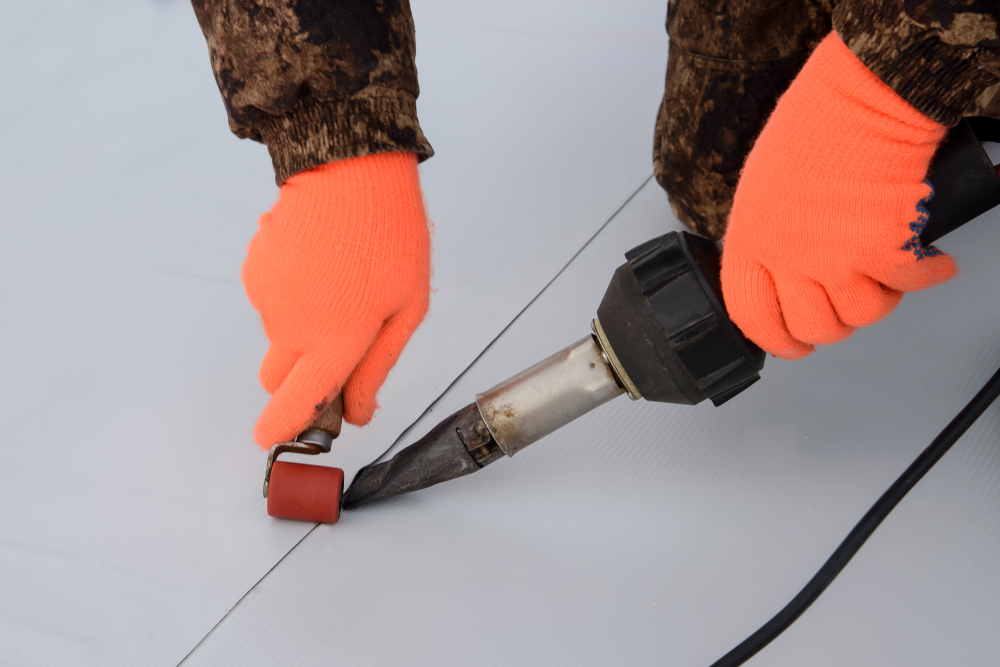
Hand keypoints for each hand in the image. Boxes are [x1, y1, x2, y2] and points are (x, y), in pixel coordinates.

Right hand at [242, 152, 430, 446]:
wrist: (348, 169)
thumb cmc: (390, 237)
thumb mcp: (406, 307)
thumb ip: (377, 367)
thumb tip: (358, 412)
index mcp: (336, 340)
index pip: (298, 402)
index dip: (283, 427)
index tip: (273, 440)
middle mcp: (292, 326)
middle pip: (278, 378)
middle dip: (300, 376)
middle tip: (339, 343)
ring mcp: (267, 299)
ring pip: (278, 337)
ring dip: (302, 327)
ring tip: (340, 283)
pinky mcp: (254, 273)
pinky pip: (271, 302)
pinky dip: (291, 296)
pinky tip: (319, 264)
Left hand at [721, 33, 954, 359]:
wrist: (861, 99)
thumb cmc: (814, 128)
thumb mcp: (762, 189)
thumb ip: (767, 236)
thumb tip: (780, 270)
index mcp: (750, 242)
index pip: (751, 315)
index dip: (775, 339)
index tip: (792, 344)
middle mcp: (789, 259)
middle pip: (812, 328)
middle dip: (834, 327)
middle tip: (846, 311)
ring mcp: (837, 260)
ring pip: (862, 316)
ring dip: (880, 301)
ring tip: (884, 275)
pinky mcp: (884, 252)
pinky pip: (910, 286)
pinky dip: (929, 275)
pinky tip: (930, 262)